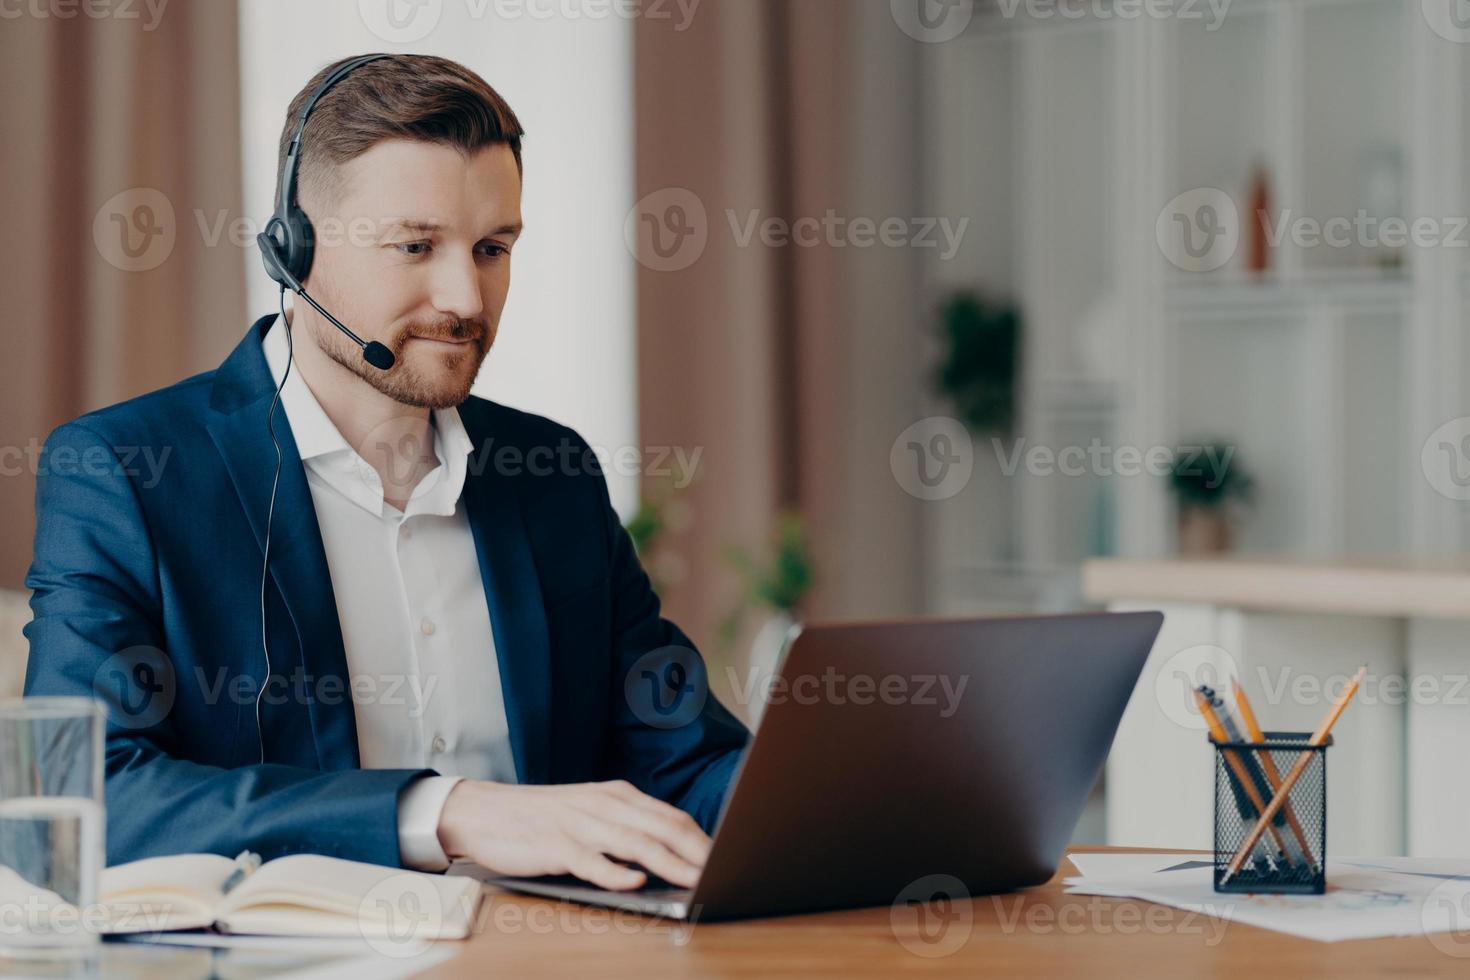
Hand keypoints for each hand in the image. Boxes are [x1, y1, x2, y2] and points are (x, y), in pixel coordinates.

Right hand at [436, 779, 711, 890]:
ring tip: (694, 878)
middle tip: (723, 870)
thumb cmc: (542, 817)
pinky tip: (634, 881)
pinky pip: (589, 860)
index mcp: (617, 796)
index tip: (726, 856)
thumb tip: (671, 851)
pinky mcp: (555, 845)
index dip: (701, 838)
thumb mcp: (592, 812)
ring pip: (633, 842)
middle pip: (661, 828)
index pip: (670, 816)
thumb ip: (628, 826)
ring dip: (668, 862)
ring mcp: (579, 824)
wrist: (483, 812)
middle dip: (696, 851)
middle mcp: (604, 806)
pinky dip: (614, 871)